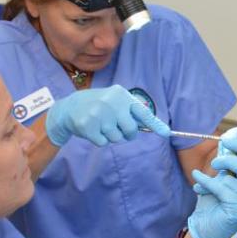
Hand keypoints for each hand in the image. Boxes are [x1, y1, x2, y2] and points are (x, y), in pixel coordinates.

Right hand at [45, 85, 169, 146]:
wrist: (70, 107)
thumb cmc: (100, 106)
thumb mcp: (116, 102)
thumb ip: (135, 113)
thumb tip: (160, 128)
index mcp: (120, 94)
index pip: (142, 112)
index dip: (154, 124)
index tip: (166, 133)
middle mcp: (110, 103)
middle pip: (131, 130)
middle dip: (127, 134)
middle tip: (118, 128)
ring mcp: (98, 115)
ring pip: (116, 138)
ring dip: (111, 136)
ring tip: (101, 125)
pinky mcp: (87, 126)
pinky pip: (103, 142)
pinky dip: (100, 140)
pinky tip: (93, 129)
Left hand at [188, 127, 236, 237]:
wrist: (204, 231)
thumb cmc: (212, 206)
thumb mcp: (219, 181)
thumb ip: (225, 165)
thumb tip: (227, 140)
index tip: (228, 137)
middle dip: (230, 157)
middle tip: (214, 161)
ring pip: (232, 177)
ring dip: (213, 178)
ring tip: (201, 182)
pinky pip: (222, 188)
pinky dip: (207, 184)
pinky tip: (198, 186)